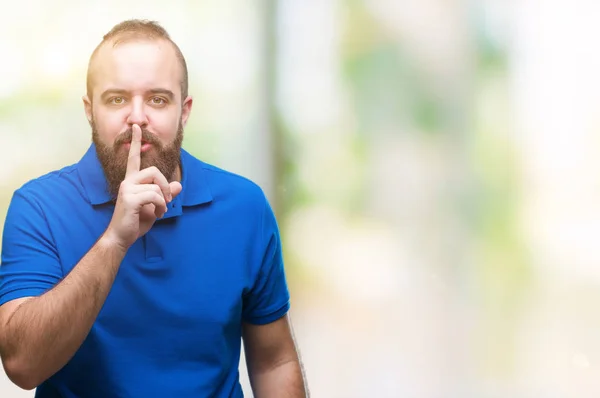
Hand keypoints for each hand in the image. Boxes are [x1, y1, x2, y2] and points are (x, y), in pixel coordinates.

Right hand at [104, 124, 182, 249]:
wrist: (122, 237)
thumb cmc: (136, 222)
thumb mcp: (156, 207)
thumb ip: (166, 195)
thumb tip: (178, 185)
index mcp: (131, 181)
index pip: (133, 158)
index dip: (135, 142)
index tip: (136, 127)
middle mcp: (127, 182)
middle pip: (153, 171)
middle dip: (165, 185)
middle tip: (168, 200)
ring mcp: (127, 189)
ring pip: (156, 186)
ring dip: (164, 200)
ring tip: (161, 211)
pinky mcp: (130, 199)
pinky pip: (155, 196)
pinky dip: (161, 206)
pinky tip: (157, 214)